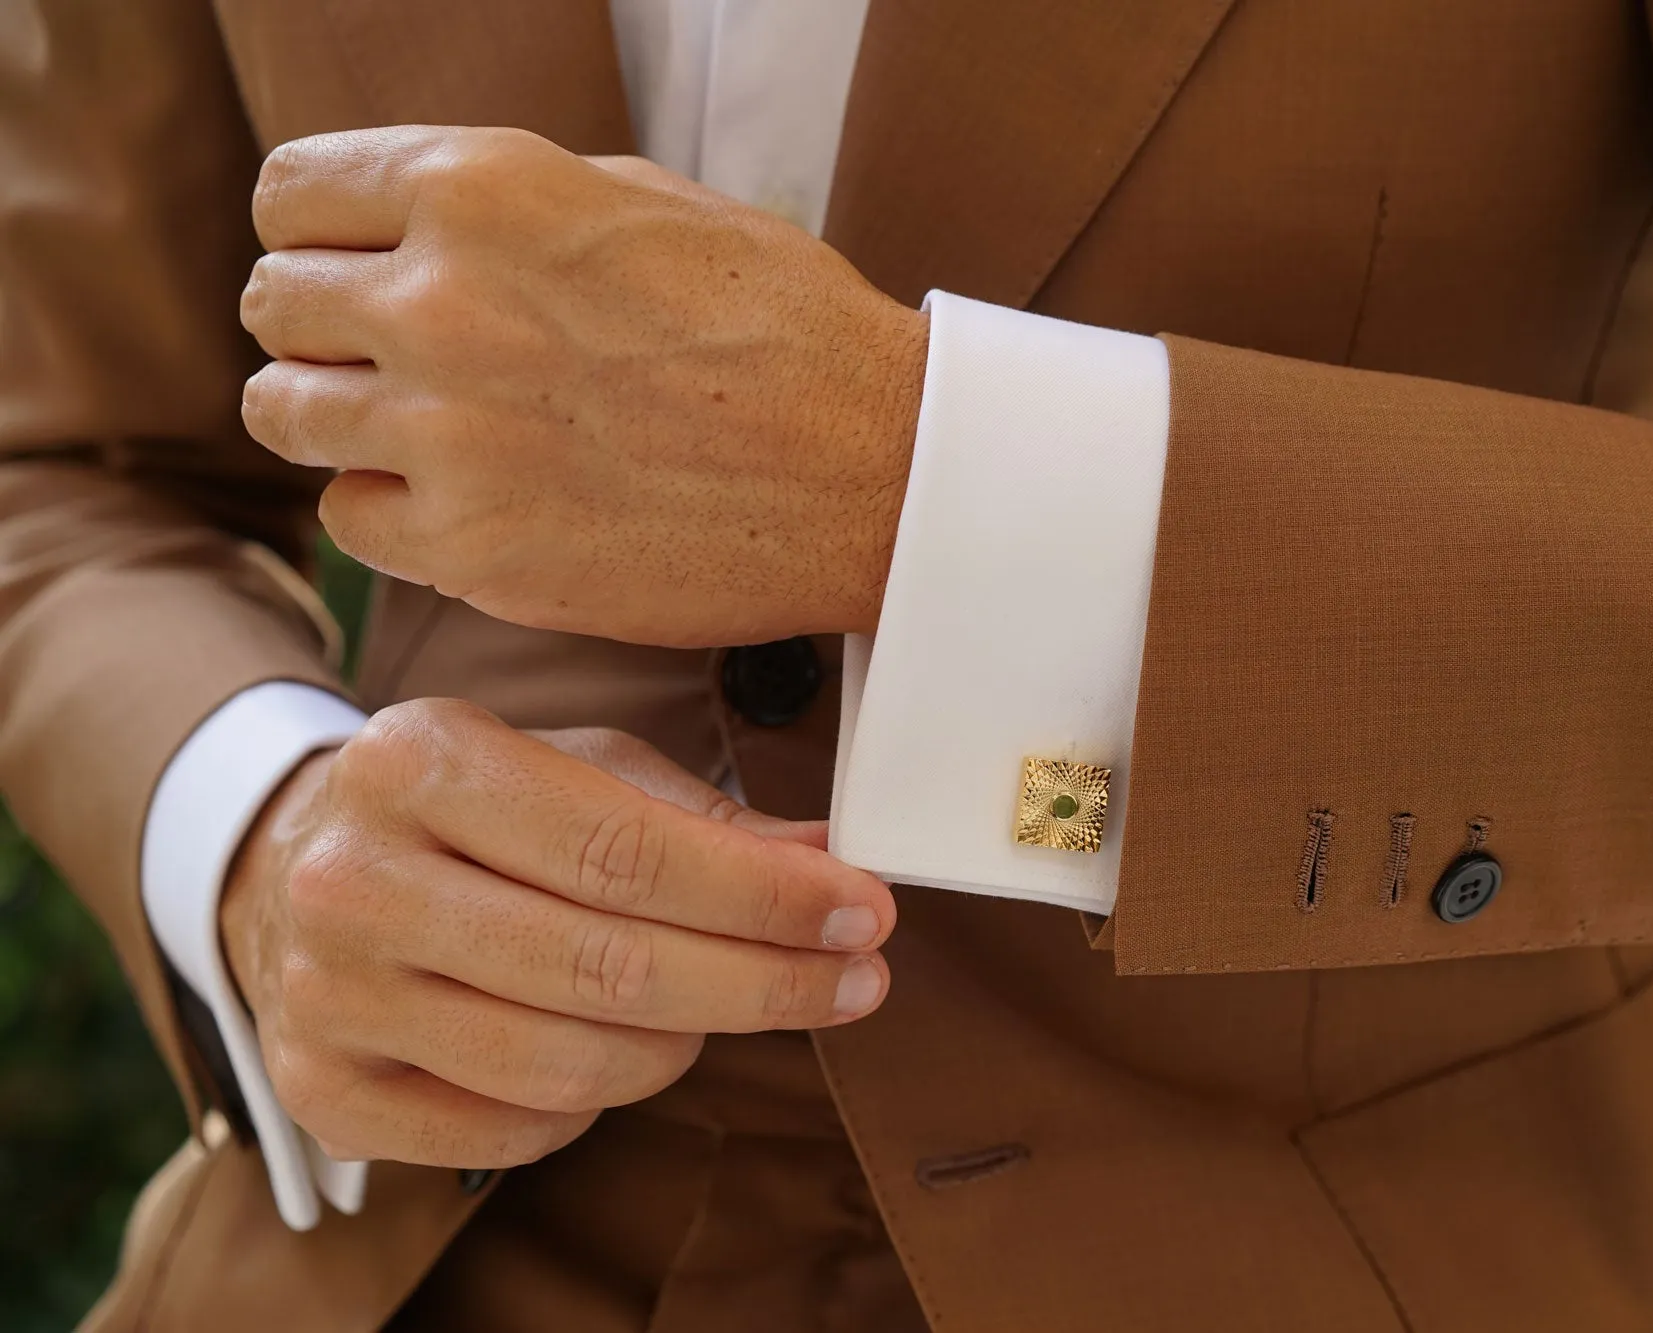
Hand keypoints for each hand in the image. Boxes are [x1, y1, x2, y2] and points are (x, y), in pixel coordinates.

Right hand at [219, 699, 894, 1167]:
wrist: (291, 866)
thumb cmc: (466, 809)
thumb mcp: (573, 766)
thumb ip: (699, 815)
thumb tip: (828, 860)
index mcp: (422, 762)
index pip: (626, 851)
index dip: (763, 896)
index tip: (864, 912)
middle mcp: (356, 879)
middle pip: (607, 967)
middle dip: (763, 982)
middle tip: (856, 979)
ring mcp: (329, 996)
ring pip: (568, 1063)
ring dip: (687, 1046)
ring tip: (727, 1006)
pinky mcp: (325, 1092)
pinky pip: (517, 1129)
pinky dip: (597, 1101)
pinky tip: (620, 1047)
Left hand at [238, 125, 927, 647]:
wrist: (878, 471)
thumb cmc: (787, 330)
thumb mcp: (645, 203)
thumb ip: (506, 203)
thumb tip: (412, 225)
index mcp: (482, 188)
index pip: (290, 197)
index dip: (316, 235)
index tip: (348, 269)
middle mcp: (443, 301)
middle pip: (273, 306)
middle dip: (323, 329)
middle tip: (392, 360)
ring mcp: (449, 432)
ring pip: (284, 415)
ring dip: (338, 420)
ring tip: (419, 432)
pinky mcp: (474, 549)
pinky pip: (349, 521)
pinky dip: (391, 512)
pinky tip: (465, 501)